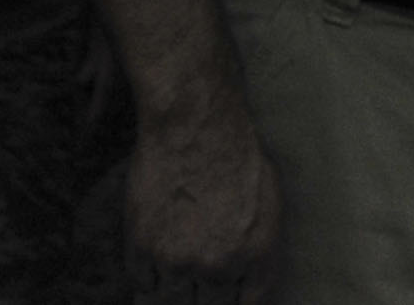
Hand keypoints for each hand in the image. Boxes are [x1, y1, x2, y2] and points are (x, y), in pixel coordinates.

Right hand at [120, 101, 281, 302]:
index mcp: (256, 254)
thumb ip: (260, 254)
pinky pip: (143, 284)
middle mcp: (217, 265)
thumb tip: (247, 286)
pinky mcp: (142, 249)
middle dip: (206, 300)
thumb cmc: (239, 157)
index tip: (225, 298)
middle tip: (201, 278)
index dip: (236, 304)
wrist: (195, 127)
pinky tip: (159, 261)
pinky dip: (151, 278)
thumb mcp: (271, 206)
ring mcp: (176, 260)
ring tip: (179, 271)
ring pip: (171, 303)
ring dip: (176, 293)